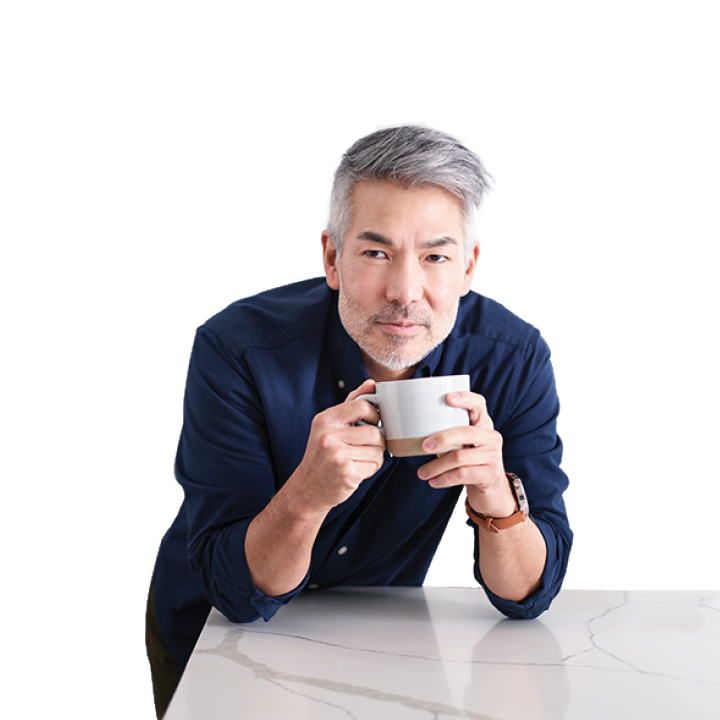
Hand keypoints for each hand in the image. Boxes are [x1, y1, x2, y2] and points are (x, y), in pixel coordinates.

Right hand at [288, 379, 385, 514]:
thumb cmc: (322, 456)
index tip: (372, 422)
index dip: (374, 414)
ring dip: (374, 457)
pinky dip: (370, 470)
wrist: (307, 489)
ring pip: (378, 450)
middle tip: (365, 447)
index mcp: (325, 420)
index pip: (362, 405)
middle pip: (375, 431)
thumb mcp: (330, 427)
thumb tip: (371, 383)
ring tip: (358, 460)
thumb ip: (351, 404)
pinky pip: (374, 466)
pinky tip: (356, 471)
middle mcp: (329, 435)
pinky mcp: (346, 473)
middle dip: (377, 441)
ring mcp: (337, 455)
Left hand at [416, 391, 516, 517]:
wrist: (491, 490)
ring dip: (437, 466)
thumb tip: (415, 433)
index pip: (479, 404)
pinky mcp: (490, 475)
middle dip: (443, 438)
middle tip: (424, 446)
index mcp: (483, 424)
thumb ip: (448, 435)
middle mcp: (491, 437)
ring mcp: (493, 456)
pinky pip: (463, 475)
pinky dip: (444, 479)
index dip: (465, 398)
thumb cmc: (470, 462)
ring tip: (422, 473)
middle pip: (467, 433)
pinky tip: (434, 481)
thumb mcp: (462, 445)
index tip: (448, 397)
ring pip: (461, 457)